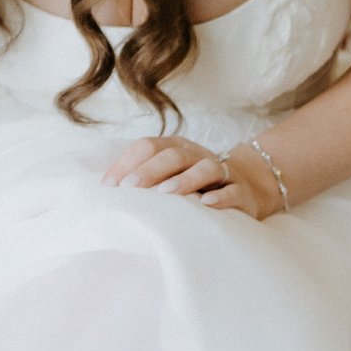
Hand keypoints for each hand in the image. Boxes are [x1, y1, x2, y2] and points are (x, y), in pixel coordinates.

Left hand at [103, 133, 284, 218]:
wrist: (246, 185)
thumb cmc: (193, 184)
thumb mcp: (168, 176)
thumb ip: (142, 179)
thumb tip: (104, 193)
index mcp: (175, 147)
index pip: (147, 146)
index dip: (127, 163)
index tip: (109, 186)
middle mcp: (197, 155)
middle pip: (172, 155)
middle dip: (149, 171)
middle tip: (129, 188)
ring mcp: (221, 171)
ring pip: (204, 169)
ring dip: (184, 180)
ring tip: (165, 193)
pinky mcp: (240, 191)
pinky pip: (232, 191)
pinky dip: (220, 197)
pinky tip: (207, 204)